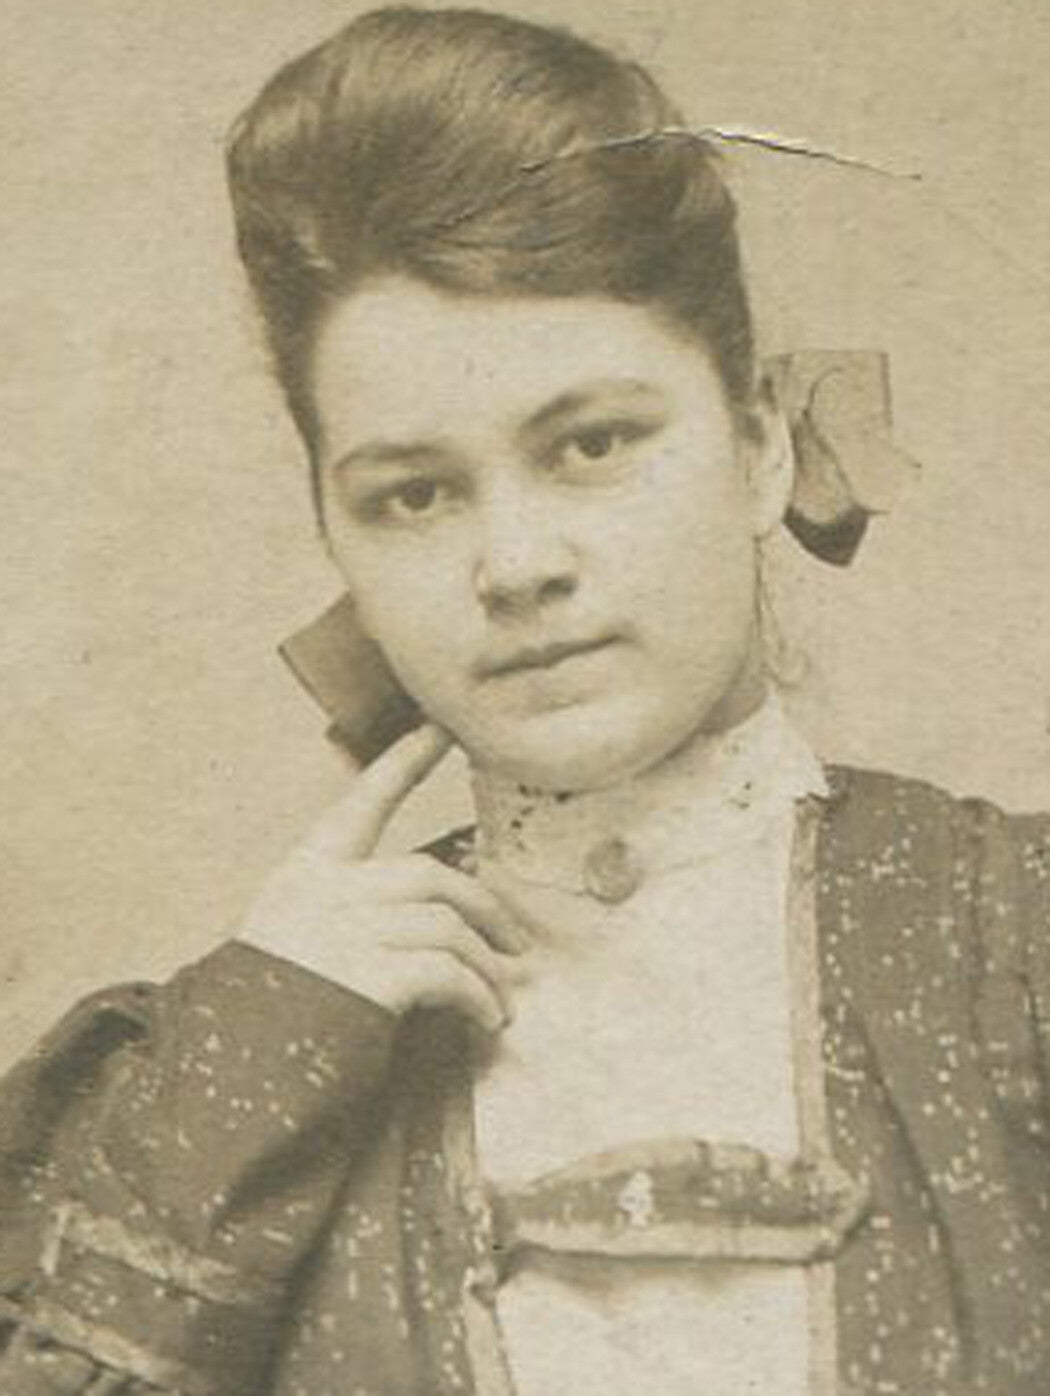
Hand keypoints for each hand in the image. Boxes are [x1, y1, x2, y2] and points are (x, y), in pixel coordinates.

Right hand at [239, 723, 527, 1031]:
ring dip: (486, 966)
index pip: (362, 801)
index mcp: (305, 875)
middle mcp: (325, 893)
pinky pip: (449, 974)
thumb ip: (348, 916)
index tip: (439, 729)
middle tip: (515, 944)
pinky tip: (487, 1020)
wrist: (226, 1074)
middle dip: (484, 908)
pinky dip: (478, 997)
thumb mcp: (292, 944)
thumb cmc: (266, 1015)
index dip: (404, 762)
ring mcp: (345, 932)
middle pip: (430, 875)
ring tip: (500, 1000)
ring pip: (447, 925)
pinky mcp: (368, 977)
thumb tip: (433, 922)